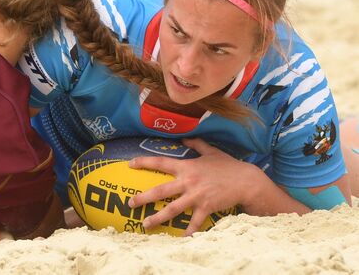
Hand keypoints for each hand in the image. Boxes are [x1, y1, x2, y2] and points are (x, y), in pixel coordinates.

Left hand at [128, 138, 253, 235]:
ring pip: (172, 209)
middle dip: (143, 198)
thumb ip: (197, 144)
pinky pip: (194, 223)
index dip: (144, 162)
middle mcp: (188, 181)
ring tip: (146, 225)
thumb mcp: (211, 151)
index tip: (130, 164)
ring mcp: (196, 196)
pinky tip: (179, 240)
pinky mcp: (206, 208)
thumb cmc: (228, 166)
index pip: (161, 162)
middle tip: (130, 203)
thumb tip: (184, 137)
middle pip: (161, 190)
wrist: (246, 180)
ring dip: (157, 218)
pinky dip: (187, 233)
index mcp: (186, 167)